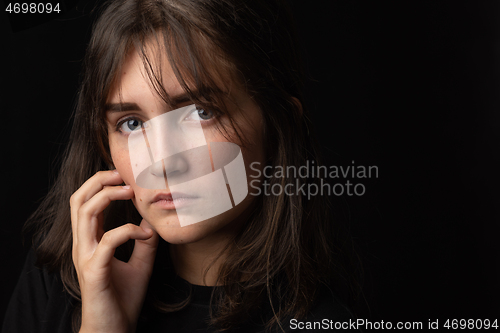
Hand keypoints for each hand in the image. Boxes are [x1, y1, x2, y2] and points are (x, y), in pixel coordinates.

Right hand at [70, 170, 158, 332]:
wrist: (114, 329)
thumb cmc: (123, 297)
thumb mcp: (140, 263)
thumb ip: (143, 241)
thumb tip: (153, 220)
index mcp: (90, 241)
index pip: (85, 202)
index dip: (101, 183)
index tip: (126, 176)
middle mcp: (83, 245)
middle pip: (78, 200)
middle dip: (99, 180)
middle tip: (123, 174)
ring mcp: (86, 257)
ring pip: (84, 213)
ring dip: (108, 196)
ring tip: (131, 192)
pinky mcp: (94, 271)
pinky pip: (107, 242)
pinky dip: (127, 231)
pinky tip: (145, 234)